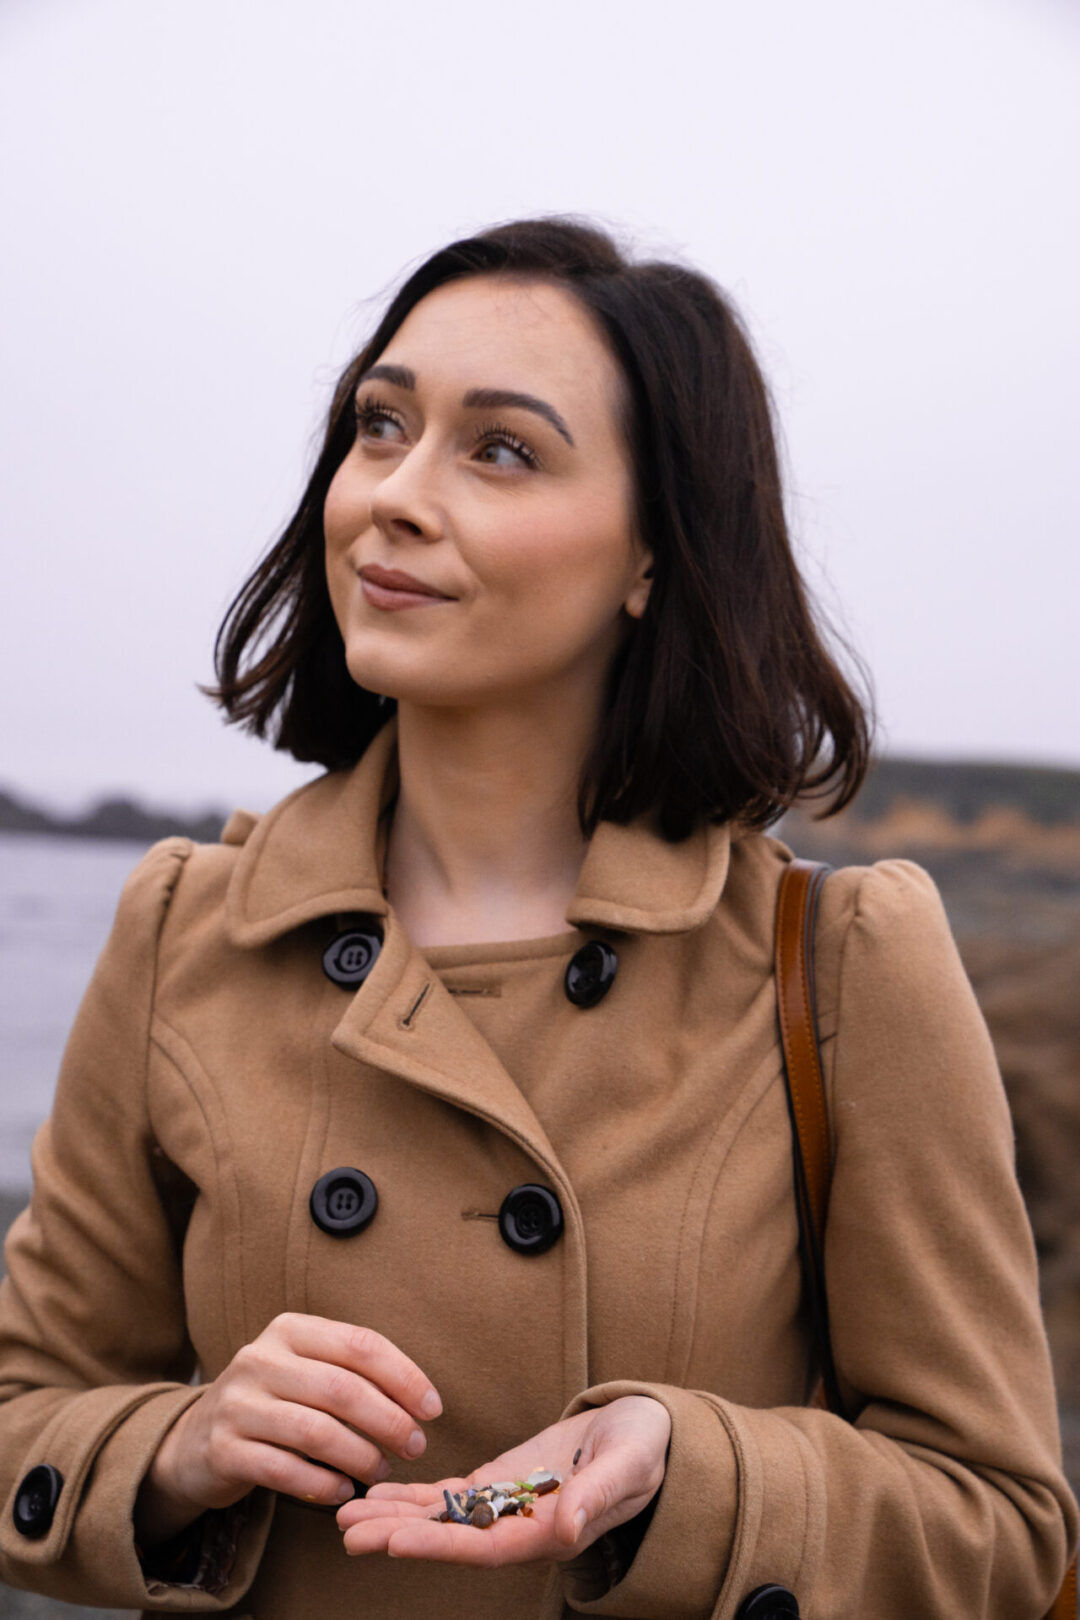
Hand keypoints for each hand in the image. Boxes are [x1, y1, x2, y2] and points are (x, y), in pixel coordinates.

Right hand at [134, 1313, 441, 1545]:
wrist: (195, 1439)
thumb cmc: (274, 1402)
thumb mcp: (306, 1370)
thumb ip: (352, 1373)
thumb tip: (420, 1402)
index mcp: (290, 1329)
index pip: (360, 1345)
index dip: (404, 1377)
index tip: (433, 1409)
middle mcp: (259, 1358)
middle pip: (342, 1389)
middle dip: (389, 1421)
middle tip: (415, 1447)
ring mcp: (237, 1404)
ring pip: (315, 1431)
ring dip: (360, 1456)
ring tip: (381, 1471)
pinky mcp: (222, 1449)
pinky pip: (283, 1469)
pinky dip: (321, 1484)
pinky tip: (343, 1492)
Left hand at [336, 1394, 670, 1566]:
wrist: (646, 1430)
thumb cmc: (645, 1446)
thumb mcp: (630, 1463)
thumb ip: (597, 1494)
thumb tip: (564, 1526)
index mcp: (551, 1532)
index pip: (485, 1546)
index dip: (440, 1546)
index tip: (395, 1542)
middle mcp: (522, 1528)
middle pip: (451, 1539)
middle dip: (398, 1535)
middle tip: (346, 1530)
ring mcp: (508, 1505)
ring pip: (443, 1519)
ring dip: (395, 1517)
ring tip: (345, 1513)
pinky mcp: (502, 1481)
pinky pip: (452, 1495)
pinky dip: (415, 1496)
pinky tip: (380, 1494)